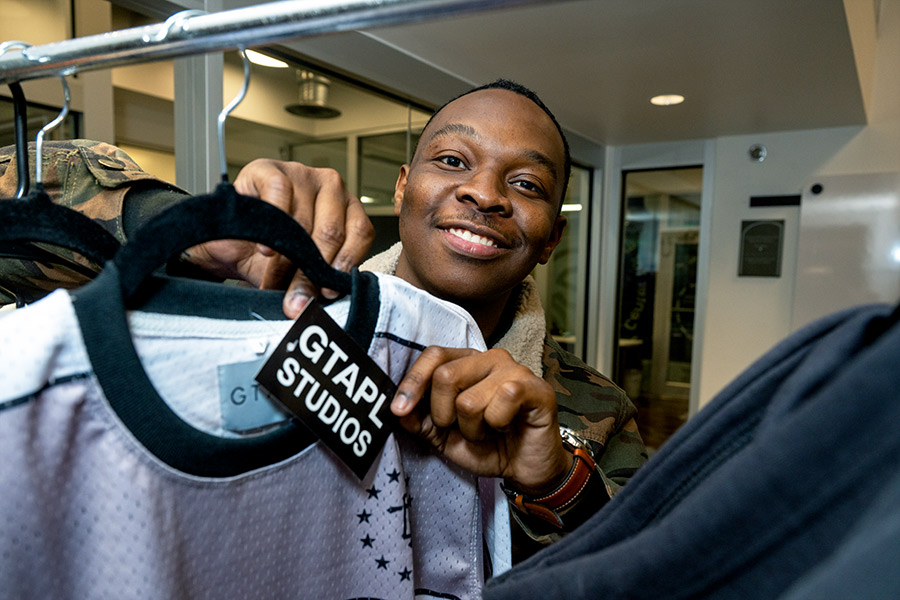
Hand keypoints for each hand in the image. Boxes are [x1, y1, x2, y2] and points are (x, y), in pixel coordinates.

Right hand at [186, 159, 374, 317]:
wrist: (229, 241)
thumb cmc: (273, 251)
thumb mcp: (302, 269)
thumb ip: (318, 280)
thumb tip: (324, 303)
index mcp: (349, 209)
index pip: (360, 233)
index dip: (345, 264)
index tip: (328, 292)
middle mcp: (331, 188)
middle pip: (331, 233)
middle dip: (310, 274)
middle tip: (296, 300)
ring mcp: (302, 174)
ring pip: (304, 220)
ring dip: (286, 259)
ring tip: (272, 282)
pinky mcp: (270, 169)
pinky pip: (280, 194)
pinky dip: (275, 221)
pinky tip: (267, 247)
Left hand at [391, 346, 573, 494]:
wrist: (525, 469)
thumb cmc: (488, 446)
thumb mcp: (443, 436)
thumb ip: (419, 420)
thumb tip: (397, 410)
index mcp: (467, 362)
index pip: (433, 355)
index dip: (412, 383)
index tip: (398, 410)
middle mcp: (490, 358)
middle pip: (445, 376)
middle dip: (444, 415)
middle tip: (462, 429)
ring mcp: (515, 369)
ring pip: (469, 399)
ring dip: (472, 428)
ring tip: (488, 431)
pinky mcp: (535, 387)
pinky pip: (500, 403)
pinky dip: (497, 425)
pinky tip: (507, 426)